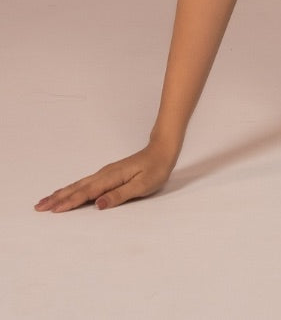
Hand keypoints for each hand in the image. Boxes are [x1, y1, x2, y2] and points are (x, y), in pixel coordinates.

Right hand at [34, 141, 178, 212]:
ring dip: (61, 193)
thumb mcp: (142, 185)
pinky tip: (67, 192)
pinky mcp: (107, 175)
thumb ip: (120, 195)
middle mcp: (104, 174)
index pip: (86, 193)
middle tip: (38, 207)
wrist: (162, 150)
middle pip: (76, 188)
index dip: (69, 203)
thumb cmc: (155, 169)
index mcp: (111, 178)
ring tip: (45, 201)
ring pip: (78, 185)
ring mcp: (104, 173)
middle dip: (57, 198)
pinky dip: (72, 189)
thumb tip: (98, 204)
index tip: (52, 210)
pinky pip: (84, 183)